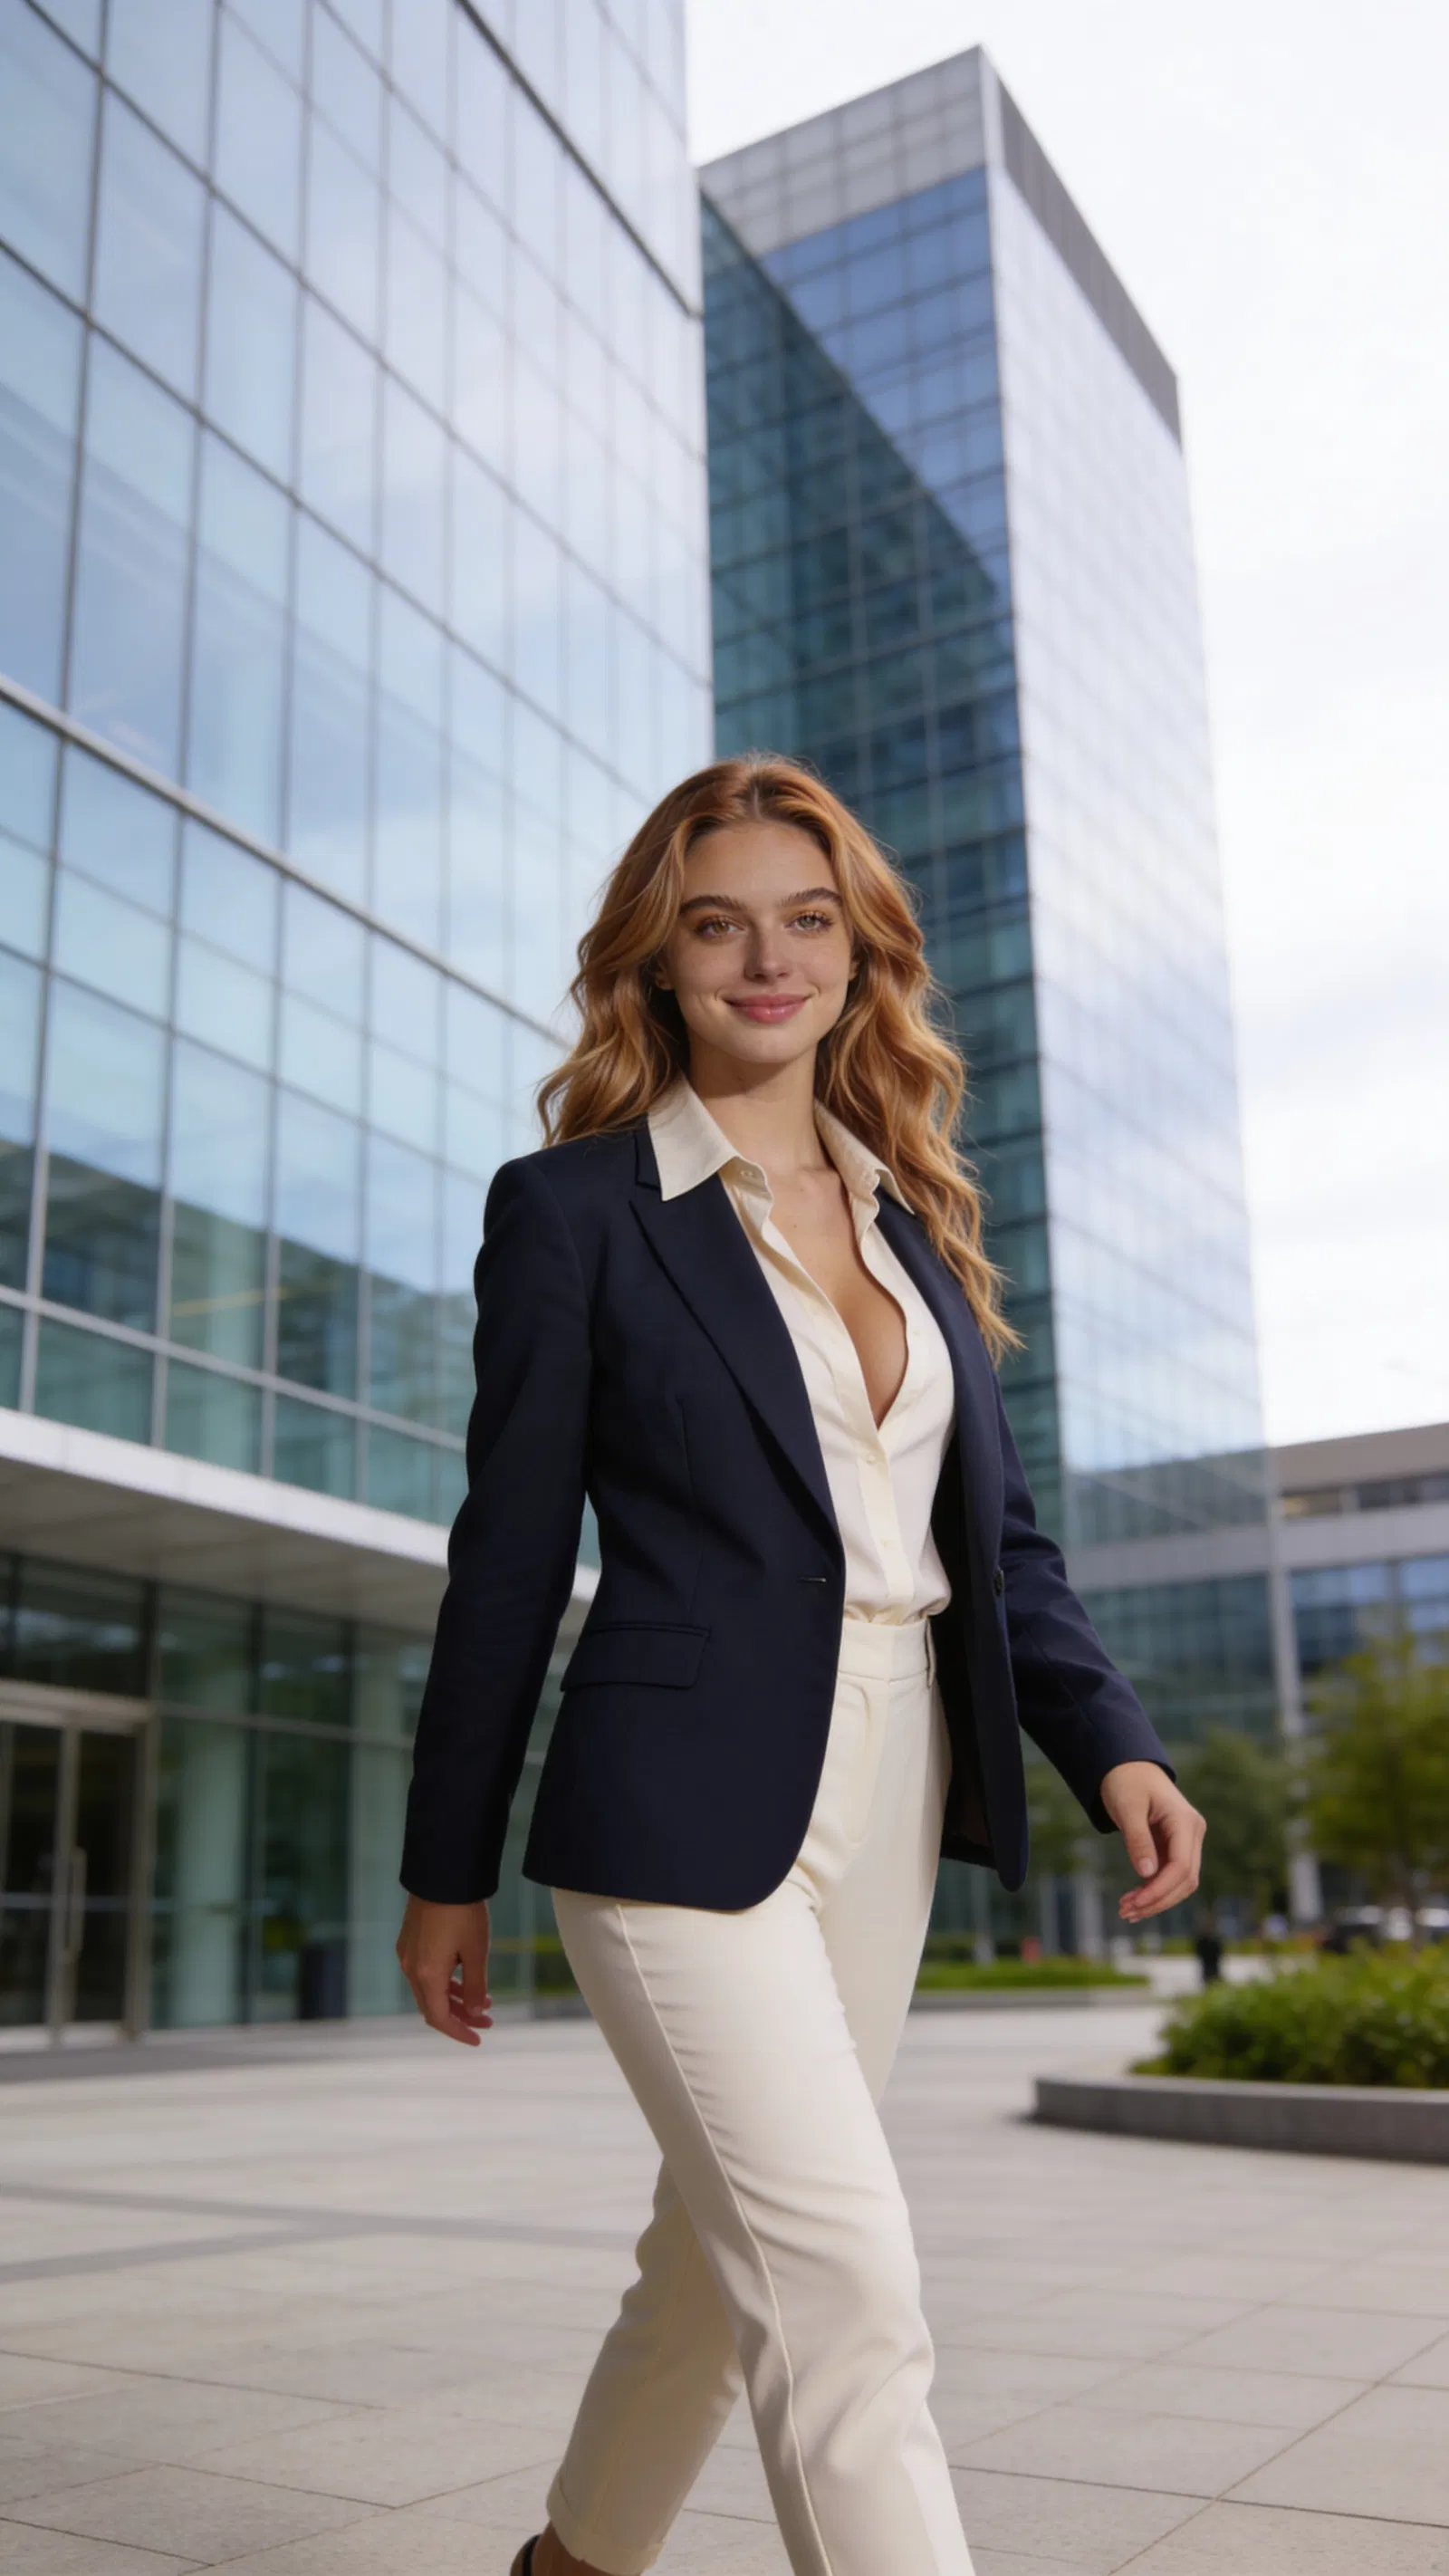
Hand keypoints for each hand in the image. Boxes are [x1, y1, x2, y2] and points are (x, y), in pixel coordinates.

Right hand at [396, 1895, 492, 2044]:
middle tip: (488, 2020)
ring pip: (429, 1989)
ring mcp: (408, 1954)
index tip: (479, 2039)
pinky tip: (465, 1977)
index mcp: (427, 1975)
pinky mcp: (410, 1940)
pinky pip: (425, 1973)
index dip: (459, 2032)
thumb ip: (475, 1987)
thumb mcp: (476, 1951)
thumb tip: (475, 2014)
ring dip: (454, 1999)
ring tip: (483, 2000)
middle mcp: (411, 1968)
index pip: (439, 2018)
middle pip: (433, 2006)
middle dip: (460, 2017)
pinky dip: (445, 1982)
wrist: (442, 1873)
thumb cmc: (463, 1911)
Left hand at [1100, 1763, 1204, 1923]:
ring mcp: (1186, 1841)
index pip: (1181, 1866)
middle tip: (1125, 1912)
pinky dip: (1155, 1891)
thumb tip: (1146, 1874)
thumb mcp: (1128, 1807)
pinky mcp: (1176, 1847)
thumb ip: (1137, 1839)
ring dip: (1156, 1900)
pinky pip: (1171, 1876)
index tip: (1135, 1903)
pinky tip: (1135, 1901)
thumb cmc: (1127, 1782)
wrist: (1129, 1768)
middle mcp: (1192, 1833)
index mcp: (1185, 1821)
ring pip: (1181, 1882)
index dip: (1160, 1889)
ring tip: (1126, 1911)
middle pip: (1185, 1879)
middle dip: (1157, 1900)